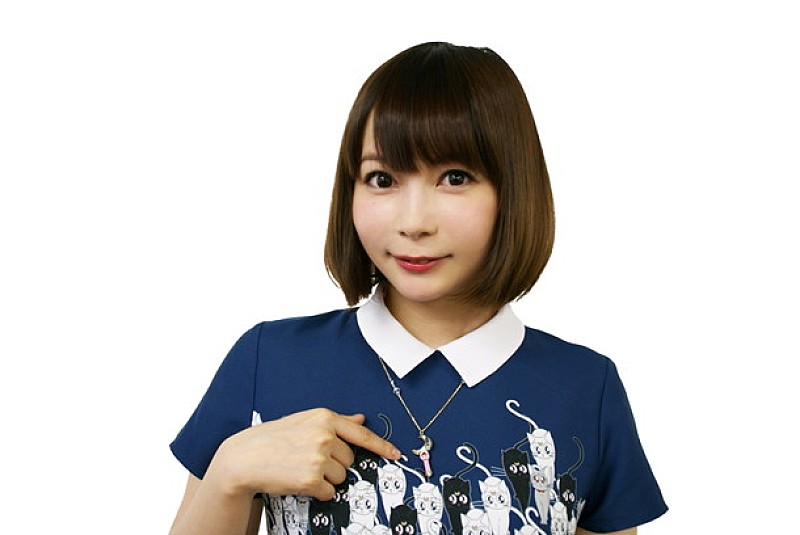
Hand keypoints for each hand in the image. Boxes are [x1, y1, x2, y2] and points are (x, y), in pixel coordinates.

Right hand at [205, 408, 400, 500]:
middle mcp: (324, 435)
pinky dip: (318, 491)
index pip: (361, 433)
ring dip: (326, 478)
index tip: (396, 454)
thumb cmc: (273, 438)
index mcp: (324, 418)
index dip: (381, 445)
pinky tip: (300, 481)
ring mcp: (318, 457)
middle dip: (334, 464)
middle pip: (350, 459)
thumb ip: (334, 422)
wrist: (246, 457)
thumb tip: (360, 418)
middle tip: (309, 459)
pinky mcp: (311, 478)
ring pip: (341, 477)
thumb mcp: (304, 421)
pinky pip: (329, 491)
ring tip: (302, 468)